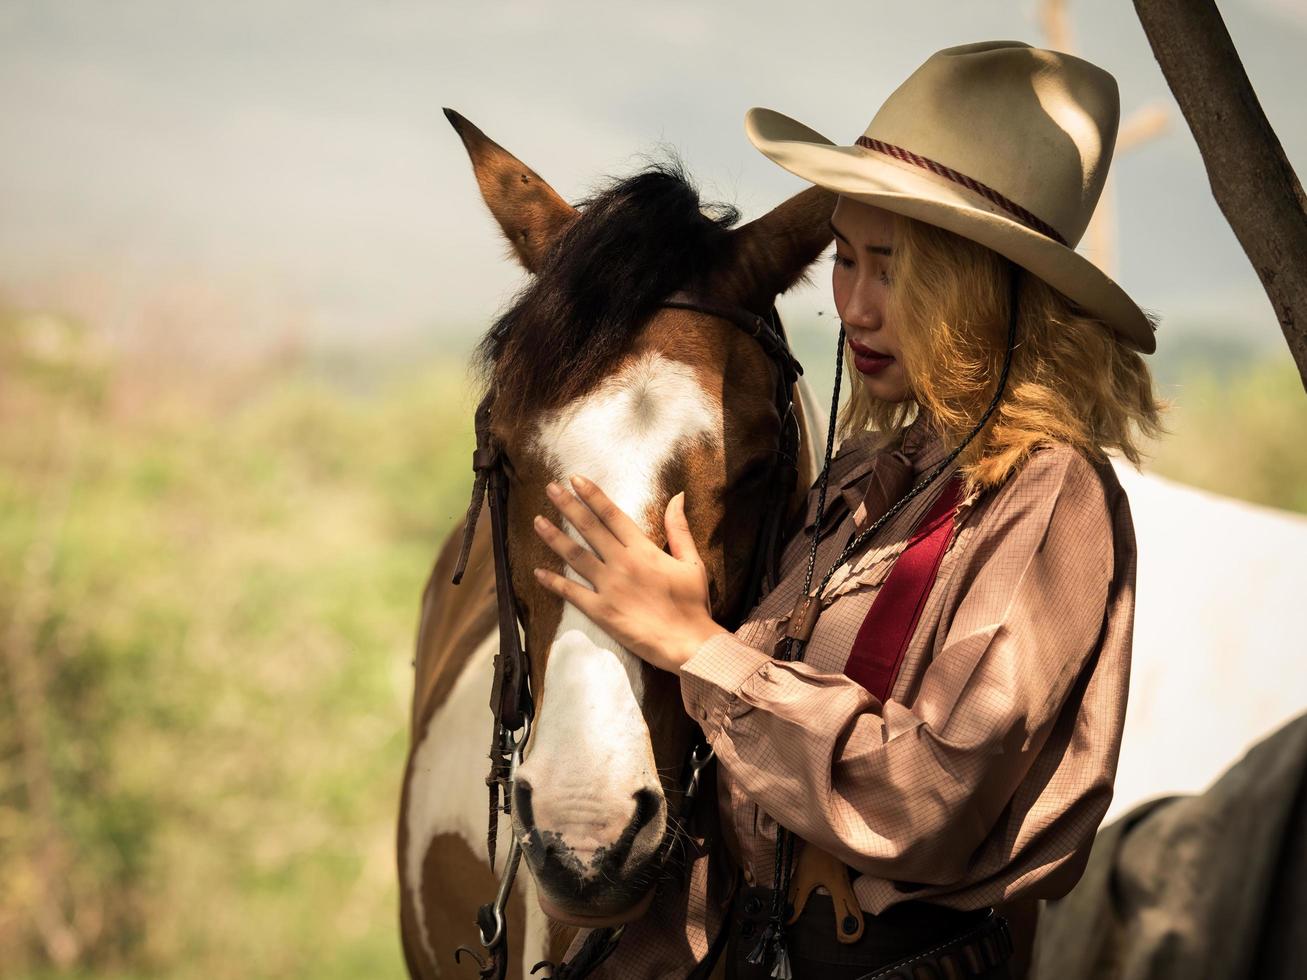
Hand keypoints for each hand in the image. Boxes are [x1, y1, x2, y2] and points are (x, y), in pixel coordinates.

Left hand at [532, 475, 727, 672]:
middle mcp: (622, 563)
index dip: (592, 495)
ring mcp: (609, 587)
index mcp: (643, 549)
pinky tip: (537, 572)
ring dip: (555, 537)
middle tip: (550, 489)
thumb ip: (678, 528)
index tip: (575, 479)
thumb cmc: (692, 603)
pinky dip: (553, 583)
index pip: (612, 514)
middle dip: (568, 506)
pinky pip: (572, 593)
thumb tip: (677, 496)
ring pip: (575, 556)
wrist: (688, 644)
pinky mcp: (601, 611)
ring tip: (537, 521)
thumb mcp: (691, 561)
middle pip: (589, 528)